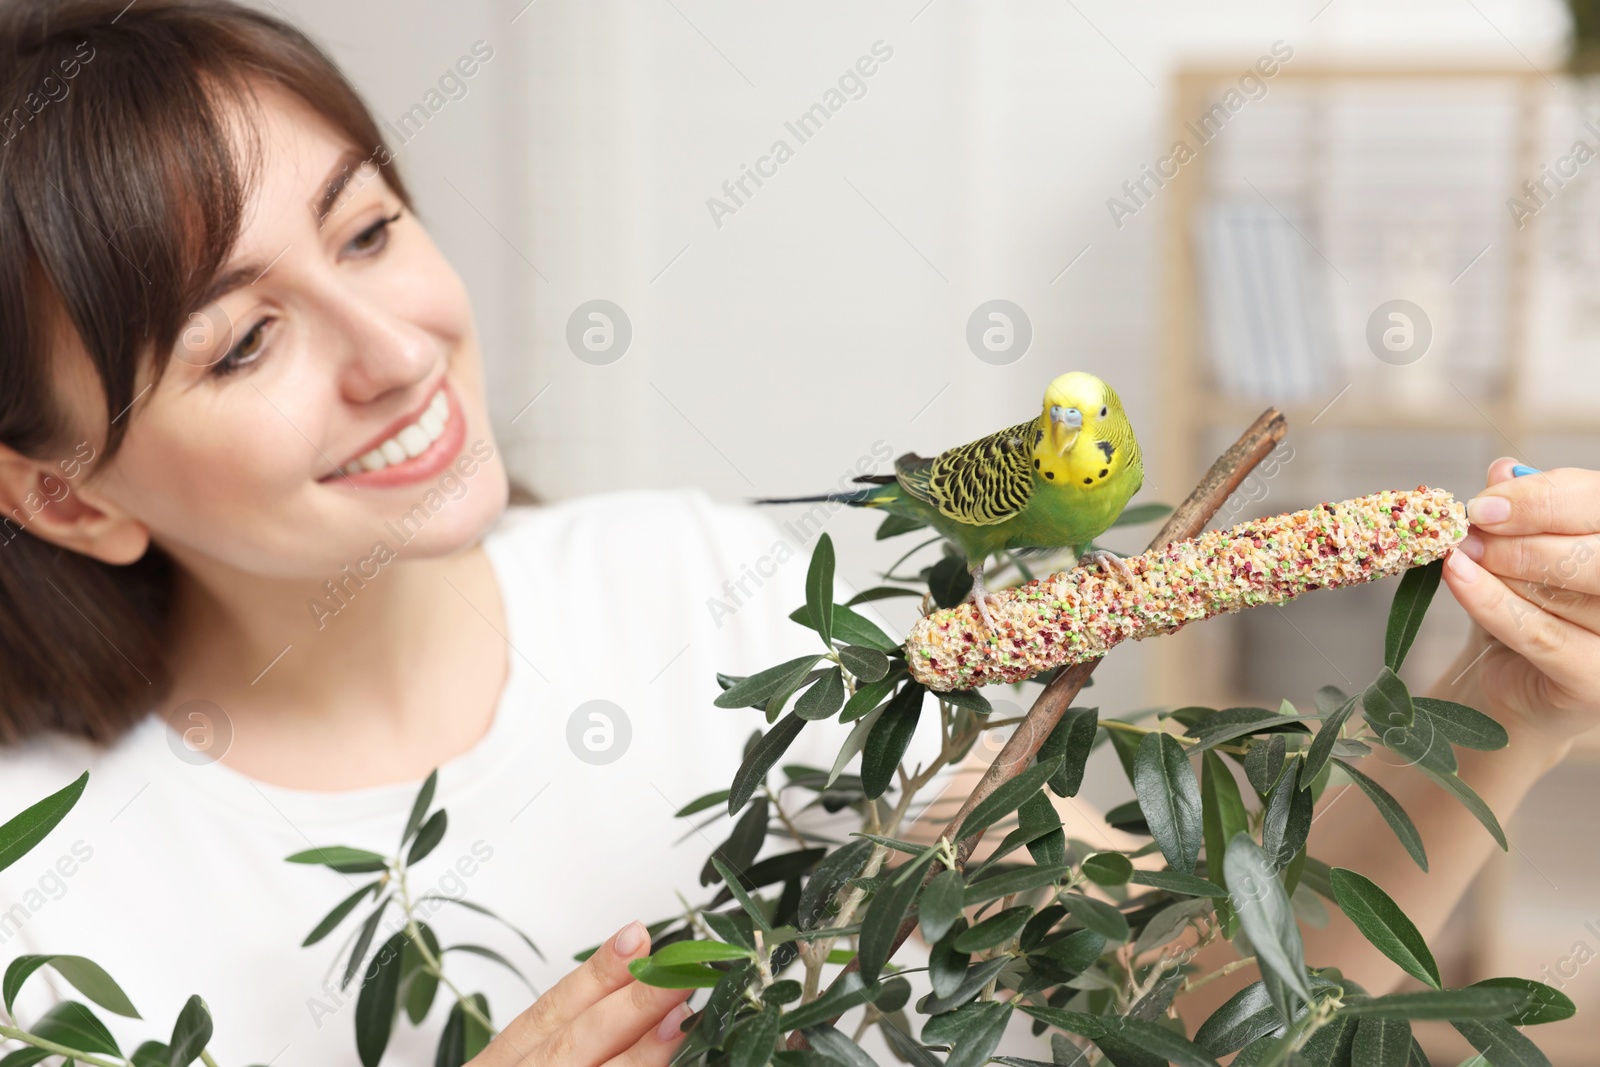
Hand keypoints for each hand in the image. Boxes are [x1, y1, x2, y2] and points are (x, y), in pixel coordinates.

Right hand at [470, 920, 692, 1066]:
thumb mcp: (521, 1060)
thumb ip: (564, 1037)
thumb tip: (637, 987)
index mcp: (498, 1064)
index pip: (546, 1013)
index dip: (593, 976)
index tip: (636, 936)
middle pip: (569, 1043)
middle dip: (628, 1006)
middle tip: (679, 972)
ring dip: (640, 1053)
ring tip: (682, 1019)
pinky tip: (668, 1064)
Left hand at [1439, 457, 1599, 748]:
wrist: (1507, 681)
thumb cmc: (1523, 604)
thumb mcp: (1519, 549)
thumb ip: (1521, 511)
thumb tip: (1504, 471)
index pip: (1599, 502)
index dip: (1542, 498)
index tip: (1485, 502)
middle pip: (1594, 549)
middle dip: (1524, 535)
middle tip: (1469, 532)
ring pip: (1564, 590)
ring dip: (1502, 569)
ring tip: (1459, 556)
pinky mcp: (1597, 681)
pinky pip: (1540, 633)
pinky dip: (1490, 601)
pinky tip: (1456, 576)